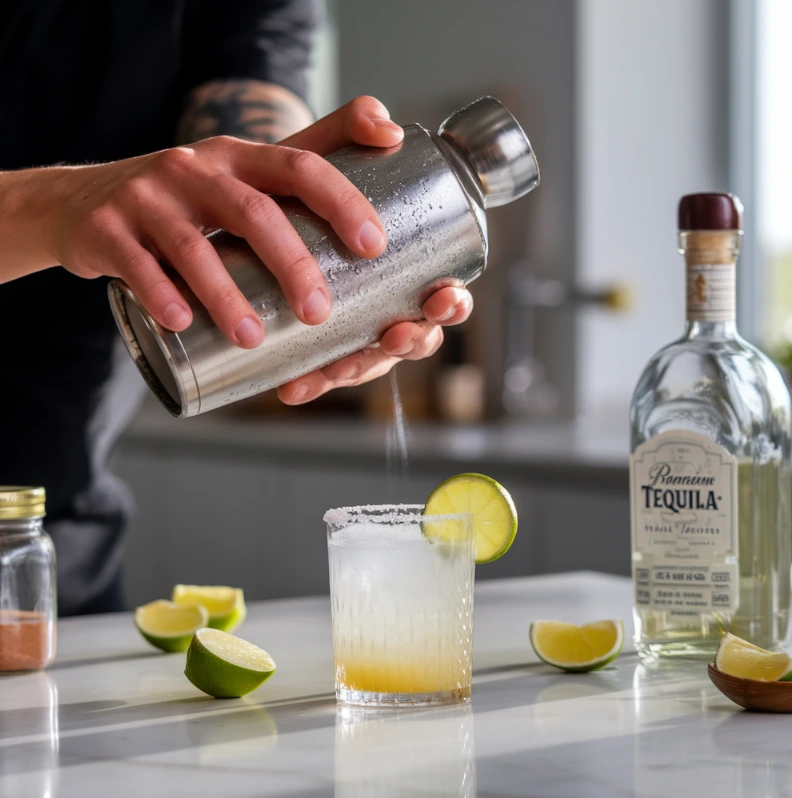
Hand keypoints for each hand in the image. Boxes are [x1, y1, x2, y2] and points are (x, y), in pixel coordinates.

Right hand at [49, 97, 401, 347]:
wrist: (85, 202)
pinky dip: (160, 294)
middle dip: (292, 264)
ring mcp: (147, 198)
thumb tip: (390, 130)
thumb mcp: (243, 171)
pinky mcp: (107, 229)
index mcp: (239, 159)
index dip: (341, 202)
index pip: (300, 166)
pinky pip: (135, 265)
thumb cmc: (189, 198)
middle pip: (253, 212)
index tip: (374, 246)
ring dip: (226, 296)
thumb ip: (311, 157)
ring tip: (253, 337)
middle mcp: (195, 169)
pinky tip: (182, 322)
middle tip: (318, 313)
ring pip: (193, 247)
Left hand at [274, 98, 473, 404]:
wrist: (249, 210)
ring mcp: (354, 332)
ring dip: (357, 369)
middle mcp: (389, 307)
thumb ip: (353, 128)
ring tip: (335, 368)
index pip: (443, 297)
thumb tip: (386, 127)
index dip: (451, 304)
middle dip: (412, 342)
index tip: (440, 296)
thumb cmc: (302, 192)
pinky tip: (290, 388)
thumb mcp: (322, 156)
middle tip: (396, 334)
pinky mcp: (317, 347)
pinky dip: (309, 381)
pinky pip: (319, 373)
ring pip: (367, 362)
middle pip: (415, 338)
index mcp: (409, 272)